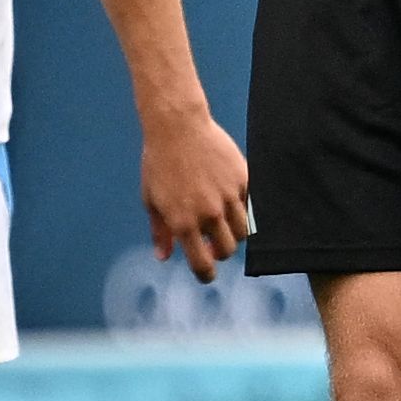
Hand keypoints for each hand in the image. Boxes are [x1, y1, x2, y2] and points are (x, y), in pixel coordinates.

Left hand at [141, 109, 252, 283]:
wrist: (177, 126)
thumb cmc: (158, 163)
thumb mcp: (151, 200)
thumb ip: (161, 231)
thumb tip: (164, 257)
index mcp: (184, 223)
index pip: (203, 264)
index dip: (205, 275)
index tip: (206, 273)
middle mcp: (209, 213)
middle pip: (227, 250)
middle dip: (219, 252)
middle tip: (212, 243)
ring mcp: (228, 196)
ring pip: (242, 231)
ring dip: (232, 232)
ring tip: (221, 221)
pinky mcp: (242, 179)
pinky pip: (248, 204)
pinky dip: (240, 206)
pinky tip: (226, 196)